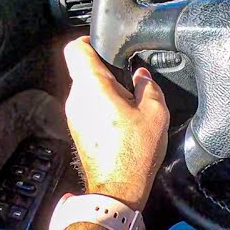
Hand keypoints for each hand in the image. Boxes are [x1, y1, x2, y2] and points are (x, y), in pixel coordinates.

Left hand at [63, 36, 168, 210]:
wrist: (117, 189)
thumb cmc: (134, 152)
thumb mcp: (155, 112)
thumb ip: (148, 86)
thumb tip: (143, 76)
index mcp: (92, 86)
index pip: (75, 48)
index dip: (89, 41)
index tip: (105, 46)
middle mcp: (76, 98)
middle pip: (84, 70)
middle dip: (106, 72)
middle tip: (129, 84)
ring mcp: (73, 116)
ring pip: (86, 90)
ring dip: (104, 92)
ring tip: (128, 107)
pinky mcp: (77, 130)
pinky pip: (87, 108)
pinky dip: (101, 108)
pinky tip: (122, 122)